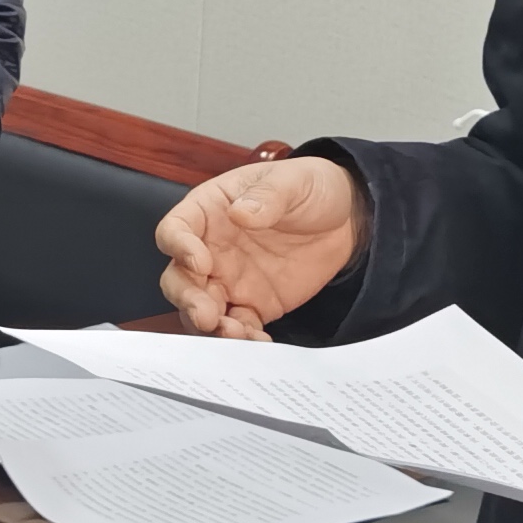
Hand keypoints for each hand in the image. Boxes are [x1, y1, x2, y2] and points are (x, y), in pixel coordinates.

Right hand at [155, 158, 365, 339]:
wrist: (346, 220)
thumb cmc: (309, 188)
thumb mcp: (293, 180)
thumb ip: (267, 196)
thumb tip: (241, 213)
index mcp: (209, 211)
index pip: (175, 230)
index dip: (179, 247)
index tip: (199, 262)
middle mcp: (210, 249)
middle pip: (179, 279)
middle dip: (187, 299)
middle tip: (206, 315)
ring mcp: (229, 280)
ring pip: (201, 309)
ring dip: (211, 326)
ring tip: (234, 333)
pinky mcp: (254, 305)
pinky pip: (239, 326)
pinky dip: (243, 338)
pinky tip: (259, 341)